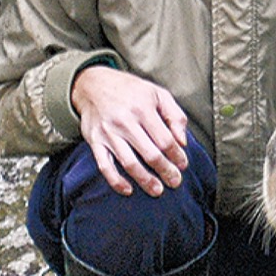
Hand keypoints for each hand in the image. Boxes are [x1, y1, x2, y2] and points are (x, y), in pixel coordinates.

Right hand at [71, 66, 189, 196]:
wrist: (92, 84)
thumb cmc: (131, 91)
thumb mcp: (158, 94)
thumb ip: (175, 116)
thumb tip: (183, 142)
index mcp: (143, 109)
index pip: (165, 140)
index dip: (177, 156)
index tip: (183, 165)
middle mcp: (125, 122)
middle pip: (150, 154)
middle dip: (165, 171)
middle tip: (175, 182)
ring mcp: (108, 133)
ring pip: (129, 162)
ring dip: (145, 180)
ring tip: (157, 191)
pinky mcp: (94, 141)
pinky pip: (104, 165)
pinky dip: (115, 180)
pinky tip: (127, 190)